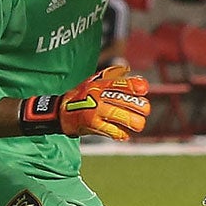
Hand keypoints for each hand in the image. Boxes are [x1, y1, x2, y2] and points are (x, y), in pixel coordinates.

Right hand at [24, 64, 150, 140]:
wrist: (60, 112)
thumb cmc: (82, 95)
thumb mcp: (94, 80)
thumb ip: (112, 76)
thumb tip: (130, 71)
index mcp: (101, 84)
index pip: (122, 83)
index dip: (136, 86)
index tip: (143, 89)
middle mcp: (99, 96)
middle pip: (126, 101)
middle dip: (140, 107)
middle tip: (145, 110)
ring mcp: (95, 111)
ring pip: (122, 117)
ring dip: (135, 122)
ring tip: (139, 124)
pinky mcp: (92, 125)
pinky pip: (113, 131)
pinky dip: (121, 133)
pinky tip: (125, 134)